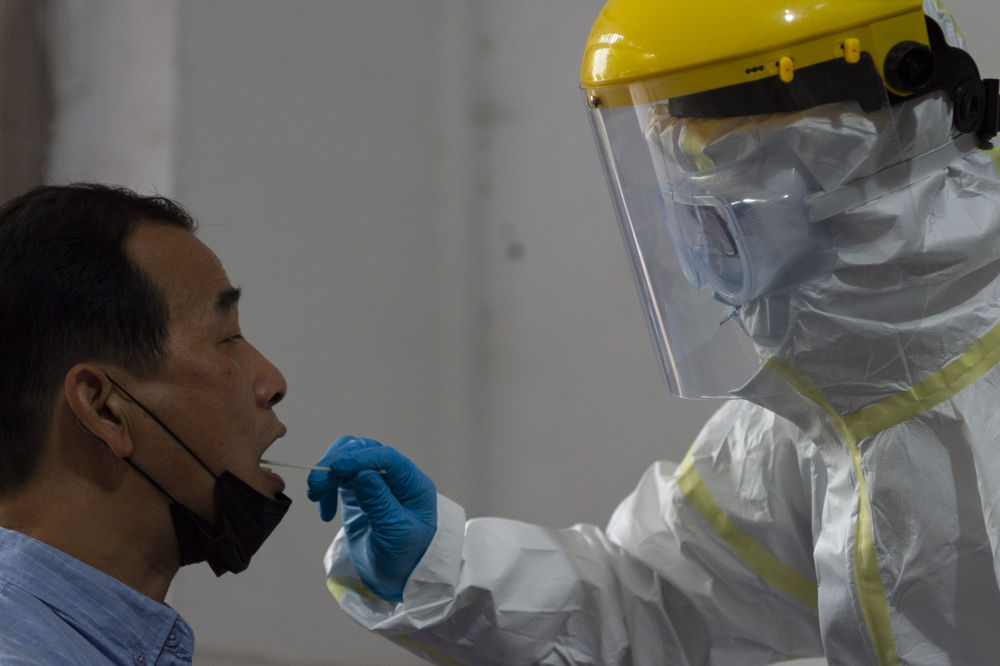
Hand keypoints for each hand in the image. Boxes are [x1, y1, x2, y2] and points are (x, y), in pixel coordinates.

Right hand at [306, 435, 436, 600]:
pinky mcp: (358, 494)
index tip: (335, 467)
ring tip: (315, 495)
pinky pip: (339, 479)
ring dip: (328, 473)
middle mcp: (394, 478)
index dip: (361, 457)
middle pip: (364, 452)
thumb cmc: (406, 557)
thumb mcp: (396, 533)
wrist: (398, 579)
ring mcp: (375, 484)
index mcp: (412, 484)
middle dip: (338, 462)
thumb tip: (364, 472)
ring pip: (349, 461)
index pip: (387, 457)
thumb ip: (380, 502)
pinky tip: (324, 511)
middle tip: (316, 484)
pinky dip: (327, 488)